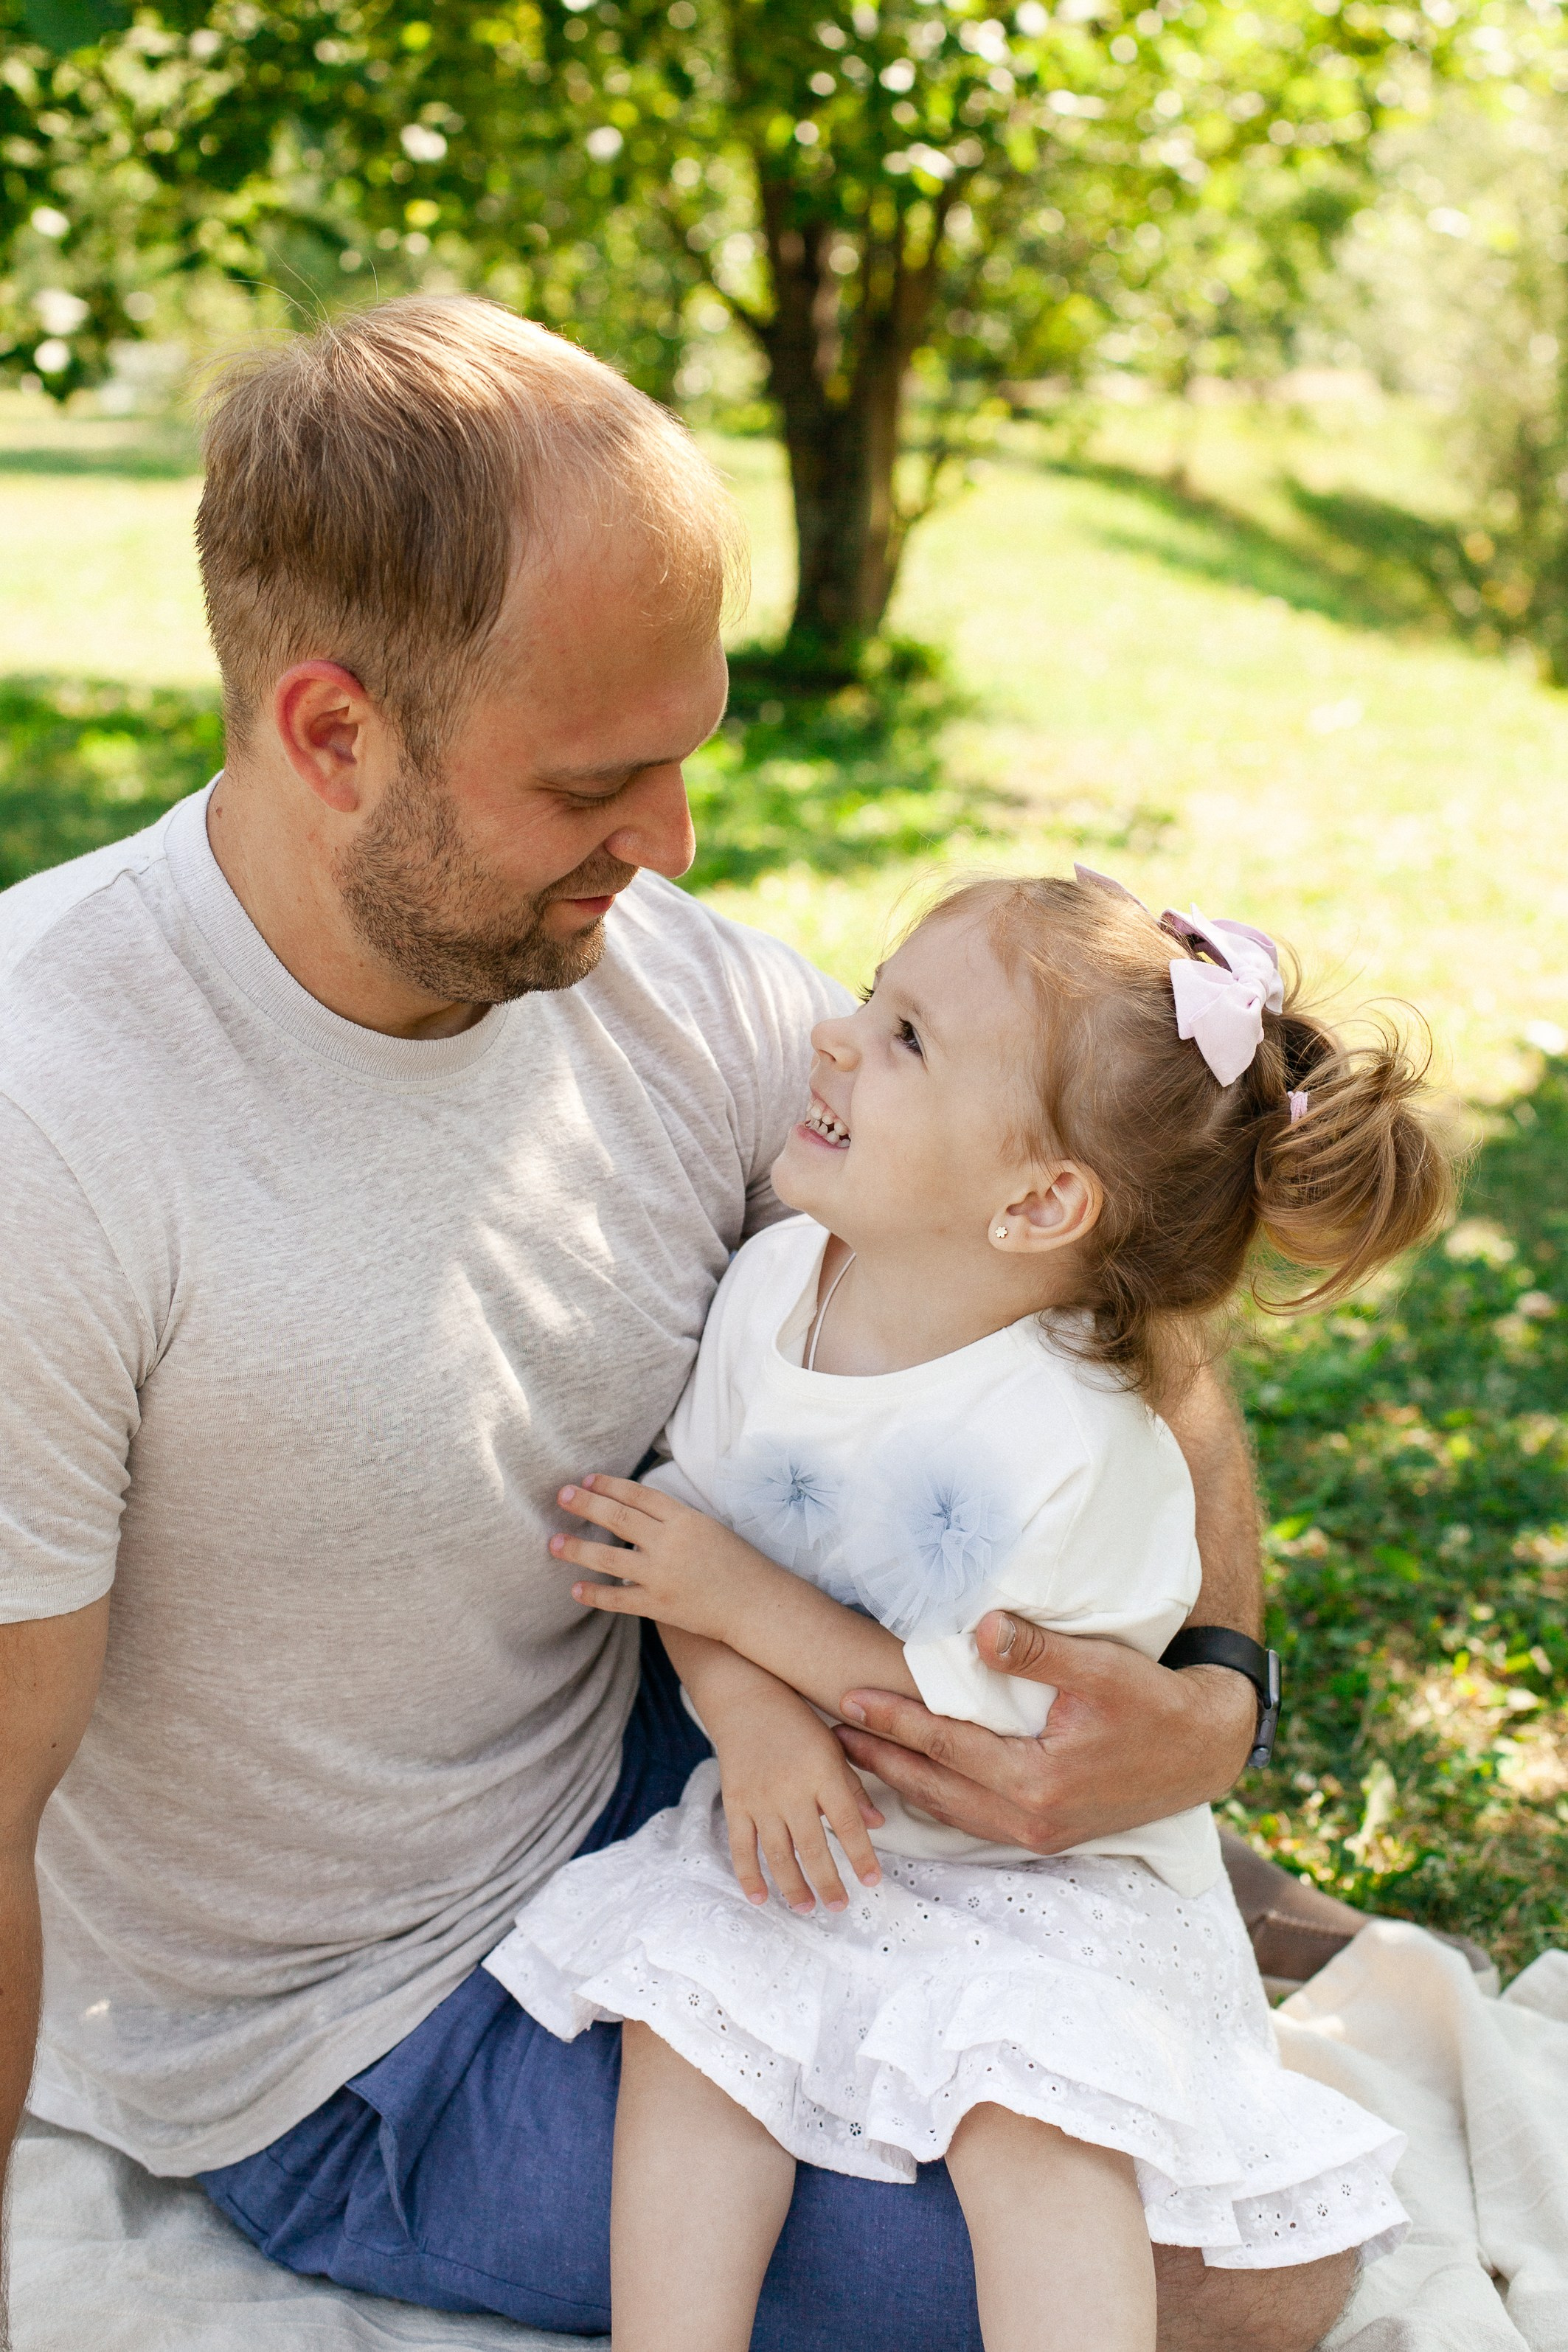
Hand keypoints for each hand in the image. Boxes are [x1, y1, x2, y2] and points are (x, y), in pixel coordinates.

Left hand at [549, 1475, 774, 1643]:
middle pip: (618, 1518)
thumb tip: (637, 1508)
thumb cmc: (738, 1564)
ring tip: (552, 1542)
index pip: (638, 1495)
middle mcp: (670, 1543)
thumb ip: (674, 1519)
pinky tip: (575, 1589)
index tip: (586, 1479)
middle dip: (586, 1505)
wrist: (757, 1604)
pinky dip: (595, 1594)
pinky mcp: (660, 1605)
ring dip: (577, 1549)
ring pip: (609, 1558)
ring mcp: (663, 1575)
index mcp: (685, 1519)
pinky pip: (619, 1599)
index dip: (609, 1486)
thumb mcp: (709, 1528)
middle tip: (560, 1496)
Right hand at [708, 1680, 884, 1915]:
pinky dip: (749, 1874)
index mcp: (822, 1772)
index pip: (848, 1822)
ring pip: (778, 1853)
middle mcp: (792, 1788)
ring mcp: (760, 1797)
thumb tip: (878, 1825)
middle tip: (838, 1908)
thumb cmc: (797, 1723)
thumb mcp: (834, 1747)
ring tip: (806, 1908)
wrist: (746, 1698)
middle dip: (828, 1882)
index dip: (861, 1856)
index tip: (872, 1881)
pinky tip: (760, 1898)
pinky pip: (741, 1846)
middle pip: (813, 1846)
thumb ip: (853, 1788)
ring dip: (793, 1886)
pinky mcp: (736, 1801)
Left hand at [834, 1611, 1256, 1854]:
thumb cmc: (1155, 1703)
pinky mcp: (1048, 1832)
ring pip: (951, 1810)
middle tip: (828, 1734)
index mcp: (1038, 1779)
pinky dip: (939, 1800)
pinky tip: (916, 1783)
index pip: (945, 1746)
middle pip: (934, 1788)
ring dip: (902, 1783)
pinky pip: (976, 1820)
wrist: (1205, 1749)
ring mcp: (1039, 1832)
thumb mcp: (1102, 1668)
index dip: (893, 1721)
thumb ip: (1040, 1651)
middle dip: (879, 1759)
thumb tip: (983, 1629)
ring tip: (858, 1755)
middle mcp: (1031, 1817)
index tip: (848, 1698)